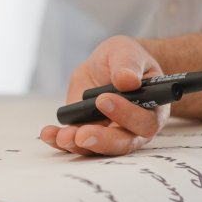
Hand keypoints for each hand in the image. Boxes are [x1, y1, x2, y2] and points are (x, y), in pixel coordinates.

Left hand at [39, 36, 169, 155]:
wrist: (107, 66)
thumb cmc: (124, 59)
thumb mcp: (126, 52)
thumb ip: (129, 64)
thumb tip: (127, 80)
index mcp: (152, 109)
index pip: (145, 120)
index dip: (126, 114)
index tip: (103, 100)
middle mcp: (134, 129)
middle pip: (122, 143)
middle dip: (101, 140)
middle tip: (82, 133)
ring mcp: (110, 135)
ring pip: (97, 149)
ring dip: (78, 145)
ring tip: (62, 137)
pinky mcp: (88, 135)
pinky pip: (76, 144)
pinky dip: (60, 141)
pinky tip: (49, 134)